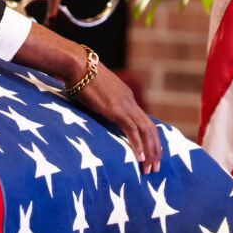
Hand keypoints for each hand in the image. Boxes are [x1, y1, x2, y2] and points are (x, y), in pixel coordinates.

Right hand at [14, 23, 161, 174]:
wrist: (77, 64)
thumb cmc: (79, 75)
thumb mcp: (94, 90)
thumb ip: (97, 100)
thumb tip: (90, 108)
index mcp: (125, 96)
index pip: (144, 120)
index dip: (151, 138)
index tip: (151, 153)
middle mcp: (129, 101)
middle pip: (150, 128)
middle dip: (155, 149)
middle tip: (155, 167)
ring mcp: (124, 105)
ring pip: (146, 131)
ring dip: (149, 152)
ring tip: (150, 168)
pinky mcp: (116, 109)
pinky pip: (132, 130)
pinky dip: (138, 145)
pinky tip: (139, 158)